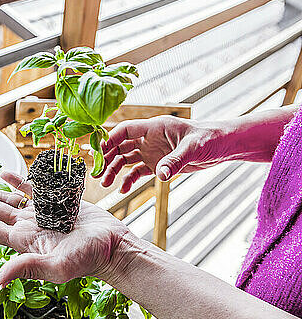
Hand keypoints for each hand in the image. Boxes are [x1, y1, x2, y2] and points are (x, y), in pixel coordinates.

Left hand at [0, 172, 141, 287]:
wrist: (113, 246)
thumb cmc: (88, 259)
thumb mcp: (57, 267)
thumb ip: (27, 269)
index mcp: (22, 241)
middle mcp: (26, 227)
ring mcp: (39, 215)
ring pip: (6, 200)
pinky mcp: (55, 203)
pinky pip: (30, 190)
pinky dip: (16, 181)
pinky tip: (4, 174)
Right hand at [99, 116, 228, 192]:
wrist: (222, 146)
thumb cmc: (209, 139)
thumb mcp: (193, 148)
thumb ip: (175, 161)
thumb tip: (160, 175)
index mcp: (154, 127)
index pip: (125, 130)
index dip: (110, 139)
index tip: (99, 151)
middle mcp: (149, 138)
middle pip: (120, 146)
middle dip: (106, 158)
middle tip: (97, 173)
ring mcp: (151, 151)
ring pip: (125, 160)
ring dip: (114, 170)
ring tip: (105, 184)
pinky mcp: (157, 164)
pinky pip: (137, 172)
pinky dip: (128, 180)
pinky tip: (123, 191)